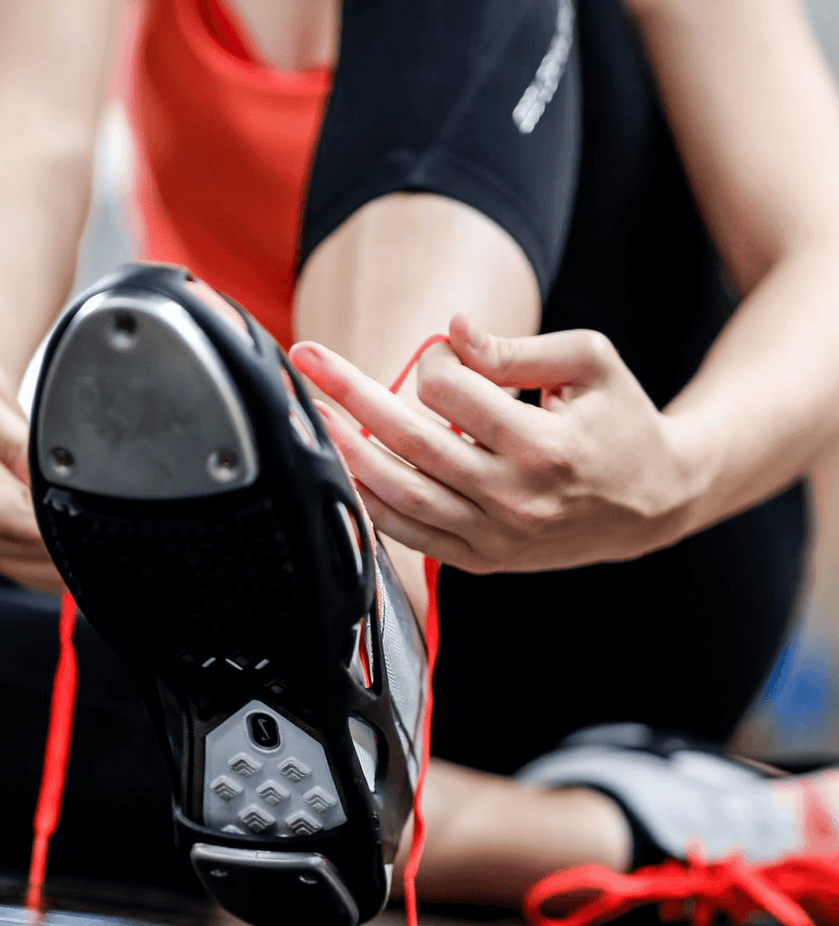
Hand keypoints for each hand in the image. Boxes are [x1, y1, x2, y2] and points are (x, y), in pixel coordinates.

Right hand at [0, 333, 63, 590]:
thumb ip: (13, 443)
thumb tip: (47, 480)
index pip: (15, 518)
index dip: (56, 511)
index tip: (87, 497)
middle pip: (28, 548)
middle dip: (64, 526)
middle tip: (93, 500)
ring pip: (34, 569)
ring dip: (64, 546)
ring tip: (75, 505)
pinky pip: (32, 570)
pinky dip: (56, 557)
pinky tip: (69, 529)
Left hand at [290, 316, 697, 573]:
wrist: (651, 505)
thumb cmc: (620, 422)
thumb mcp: (590, 364)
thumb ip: (516, 347)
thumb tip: (449, 330)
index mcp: (543, 446)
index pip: (450, 392)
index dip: (436, 361)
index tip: (450, 356)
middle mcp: (513, 499)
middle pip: (409, 441)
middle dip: (349, 394)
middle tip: (306, 360)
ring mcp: (493, 538)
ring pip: (399, 494)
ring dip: (345, 452)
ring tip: (311, 416)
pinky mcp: (482, 561)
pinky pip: (410, 536)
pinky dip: (370, 504)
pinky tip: (342, 472)